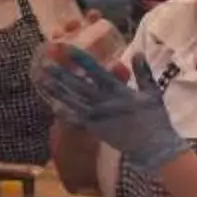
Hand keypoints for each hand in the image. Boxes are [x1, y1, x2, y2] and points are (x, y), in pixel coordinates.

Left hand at [41, 49, 186, 172]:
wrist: (154, 148)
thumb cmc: (155, 119)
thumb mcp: (152, 93)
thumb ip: (143, 72)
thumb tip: (137, 52)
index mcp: (119, 92)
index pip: (96, 72)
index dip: (81, 59)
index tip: (67, 48)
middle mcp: (104, 103)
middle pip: (77, 85)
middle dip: (60, 73)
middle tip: (44, 61)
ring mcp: (97, 117)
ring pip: (72, 100)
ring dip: (56, 89)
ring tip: (41, 78)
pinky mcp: (94, 129)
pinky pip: (75, 119)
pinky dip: (63, 112)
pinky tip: (51, 104)